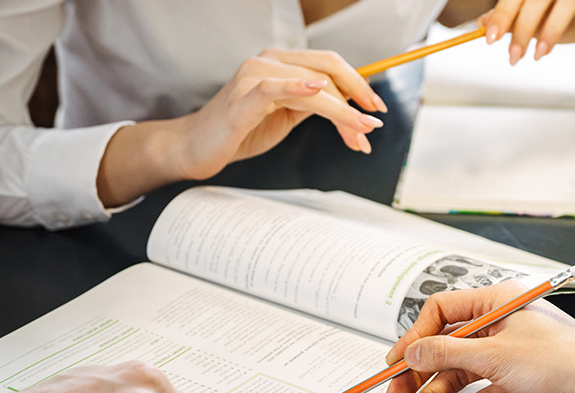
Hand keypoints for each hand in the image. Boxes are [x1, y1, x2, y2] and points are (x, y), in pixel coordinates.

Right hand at [98, 49, 386, 206]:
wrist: (198, 148)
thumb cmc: (240, 132)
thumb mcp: (286, 117)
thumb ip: (313, 106)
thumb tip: (350, 109)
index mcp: (281, 64)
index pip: (329, 66)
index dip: (358, 85)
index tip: (376, 110)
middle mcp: (269, 62)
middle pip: (326, 69)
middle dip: (357, 96)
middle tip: (375, 123)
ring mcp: (255, 76)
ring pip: (311, 85)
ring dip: (341, 111)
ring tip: (360, 133)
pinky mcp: (243, 98)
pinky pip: (274, 87)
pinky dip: (297, 87)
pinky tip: (317, 91)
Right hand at [385, 281, 574, 392]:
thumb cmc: (566, 362)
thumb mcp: (495, 356)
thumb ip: (448, 353)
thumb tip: (412, 350)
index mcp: (497, 302)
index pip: (442, 311)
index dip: (414, 336)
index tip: (394, 363)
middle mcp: (502, 324)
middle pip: (448, 347)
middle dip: (421, 374)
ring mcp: (511, 353)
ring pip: (463, 374)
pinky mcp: (521, 380)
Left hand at [484, 0, 574, 62]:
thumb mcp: (540, 22)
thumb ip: (514, 20)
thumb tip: (483, 23)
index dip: (501, 14)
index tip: (489, 36)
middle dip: (514, 24)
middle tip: (511, 53)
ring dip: (533, 29)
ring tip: (530, 56)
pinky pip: (569, 3)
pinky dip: (554, 28)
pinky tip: (546, 47)